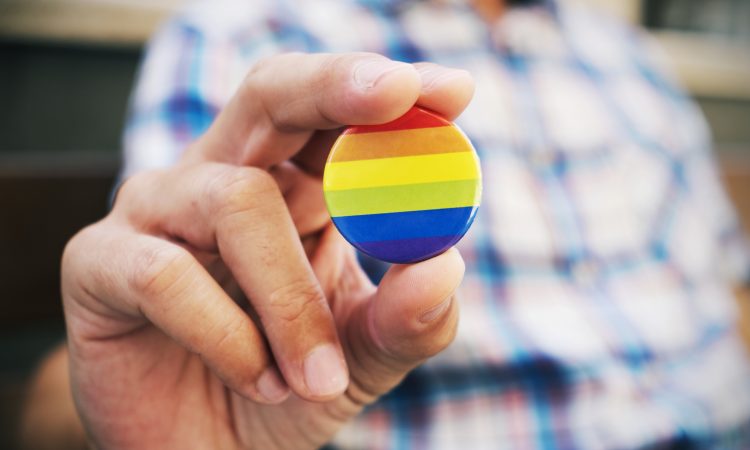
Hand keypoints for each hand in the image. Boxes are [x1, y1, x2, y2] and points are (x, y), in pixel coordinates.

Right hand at [62, 52, 473, 448]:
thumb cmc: (285, 389)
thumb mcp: (362, 358)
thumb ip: (406, 318)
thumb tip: (443, 265)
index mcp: (292, 187)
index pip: (337, 118)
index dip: (390, 96)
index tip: (452, 90)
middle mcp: (222, 178)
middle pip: (270, 97)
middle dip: (334, 87)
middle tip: (396, 92)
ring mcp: (157, 211)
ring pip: (235, 200)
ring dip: (291, 299)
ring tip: (317, 377)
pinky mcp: (100, 261)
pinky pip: (167, 274)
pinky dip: (229, 337)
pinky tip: (256, 381)